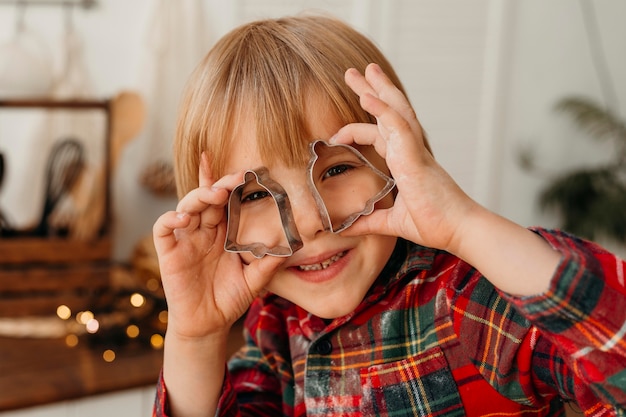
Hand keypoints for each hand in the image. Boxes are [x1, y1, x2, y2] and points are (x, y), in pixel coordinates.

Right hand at [152, 153, 283, 338]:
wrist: (208, 325)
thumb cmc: (229, 299)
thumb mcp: (255, 280)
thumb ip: (269, 263)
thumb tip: (292, 246)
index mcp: (222, 233)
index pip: (225, 201)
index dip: (230, 183)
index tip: (246, 171)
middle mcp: (203, 231)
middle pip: (208, 199)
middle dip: (220, 185)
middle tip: (236, 179)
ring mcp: (185, 240)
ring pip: (186, 207)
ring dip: (199, 196)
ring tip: (215, 194)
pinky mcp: (169, 253)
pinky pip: (163, 229)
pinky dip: (170, 219)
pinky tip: (183, 218)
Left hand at [332, 63, 478, 252]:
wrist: (458, 229)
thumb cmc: (434, 223)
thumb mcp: (392, 221)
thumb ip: (368, 222)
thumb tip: (343, 228)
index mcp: (406, 162)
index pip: (380, 134)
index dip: (357, 129)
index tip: (335, 135)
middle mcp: (410, 150)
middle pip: (389, 112)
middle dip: (372, 91)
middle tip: (354, 73)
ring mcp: (413, 150)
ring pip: (396, 110)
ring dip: (379, 89)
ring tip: (364, 70)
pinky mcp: (416, 155)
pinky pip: (399, 125)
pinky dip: (383, 109)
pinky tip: (368, 97)